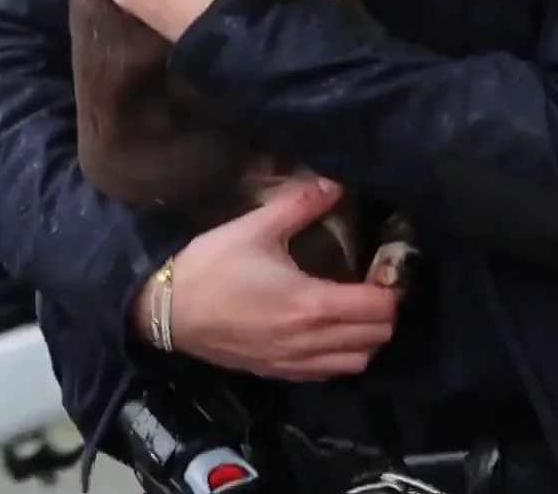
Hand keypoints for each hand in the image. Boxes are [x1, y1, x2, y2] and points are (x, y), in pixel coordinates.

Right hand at [136, 179, 400, 380]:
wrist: (166, 310)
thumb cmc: (211, 266)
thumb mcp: (253, 228)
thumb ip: (300, 205)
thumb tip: (334, 184)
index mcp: (313, 304)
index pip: (380, 308)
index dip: (391, 288)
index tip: (384, 268)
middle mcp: (312, 340)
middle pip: (376, 338)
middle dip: (384, 312)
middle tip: (372, 286)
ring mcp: (295, 362)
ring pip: (356, 362)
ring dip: (366, 339)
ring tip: (354, 312)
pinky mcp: (278, 372)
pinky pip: (327, 373)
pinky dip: (340, 357)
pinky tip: (327, 335)